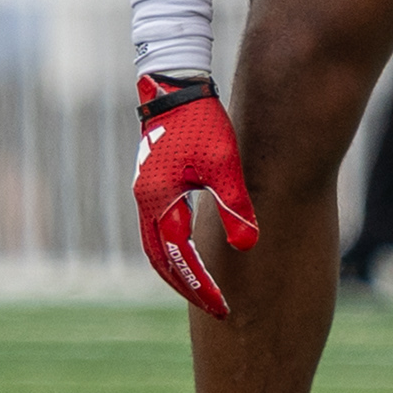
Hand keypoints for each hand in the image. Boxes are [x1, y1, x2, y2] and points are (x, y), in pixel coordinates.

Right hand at [132, 75, 257, 315]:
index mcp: (160, 202)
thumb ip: (234, 206)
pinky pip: (158, 228)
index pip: (179, 259)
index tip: (222, 307)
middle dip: (186, 285)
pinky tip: (194, 250)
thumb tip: (247, 246)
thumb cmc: (202, 123)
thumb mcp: (224, 165)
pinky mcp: (152, 183)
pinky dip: (173, 248)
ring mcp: (145, 192)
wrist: (176, 85)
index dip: (201, 285)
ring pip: (155, 245)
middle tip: (213, 306)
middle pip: (160, 260)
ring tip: (203, 287)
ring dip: (177, 269)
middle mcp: (146, 202)